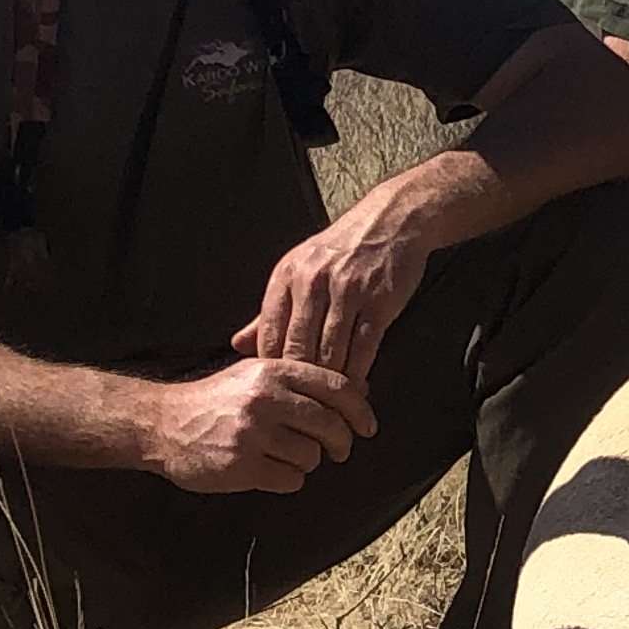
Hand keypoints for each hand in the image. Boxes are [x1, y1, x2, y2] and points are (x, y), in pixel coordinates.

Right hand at [143, 357, 380, 493]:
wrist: (163, 423)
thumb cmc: (218, 399)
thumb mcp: (256, 374)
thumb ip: (302, 380)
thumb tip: (360, 389)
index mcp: (274, 371)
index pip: (336, 387)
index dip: (359, 409)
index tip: (367, 426)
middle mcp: (266, 399)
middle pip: (330, 424)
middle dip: (341, 442)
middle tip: (338, 450)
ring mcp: (253, 433)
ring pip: (312, 455)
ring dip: (308, 462)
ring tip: (288, 456)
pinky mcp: (242, 465)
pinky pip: (291, 479)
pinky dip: (289, 479)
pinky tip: (272, 470)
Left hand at [236, 208, 432, 386]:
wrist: (390, 220)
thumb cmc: (342, 250)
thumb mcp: (299, 271)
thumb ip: (269, 312)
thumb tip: (238, 344)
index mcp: (286, 276)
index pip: (269, 335)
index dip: (273, 370)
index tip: (279, 391)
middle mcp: (313, 281)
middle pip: (298, 349)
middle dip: (302, 383)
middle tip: (304, 408)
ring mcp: (347, 291)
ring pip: (330, 352)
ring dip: (331, 383)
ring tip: (330, 404)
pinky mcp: (379, 300)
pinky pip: (363, 348)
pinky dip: (359, 374)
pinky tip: (357, 388)